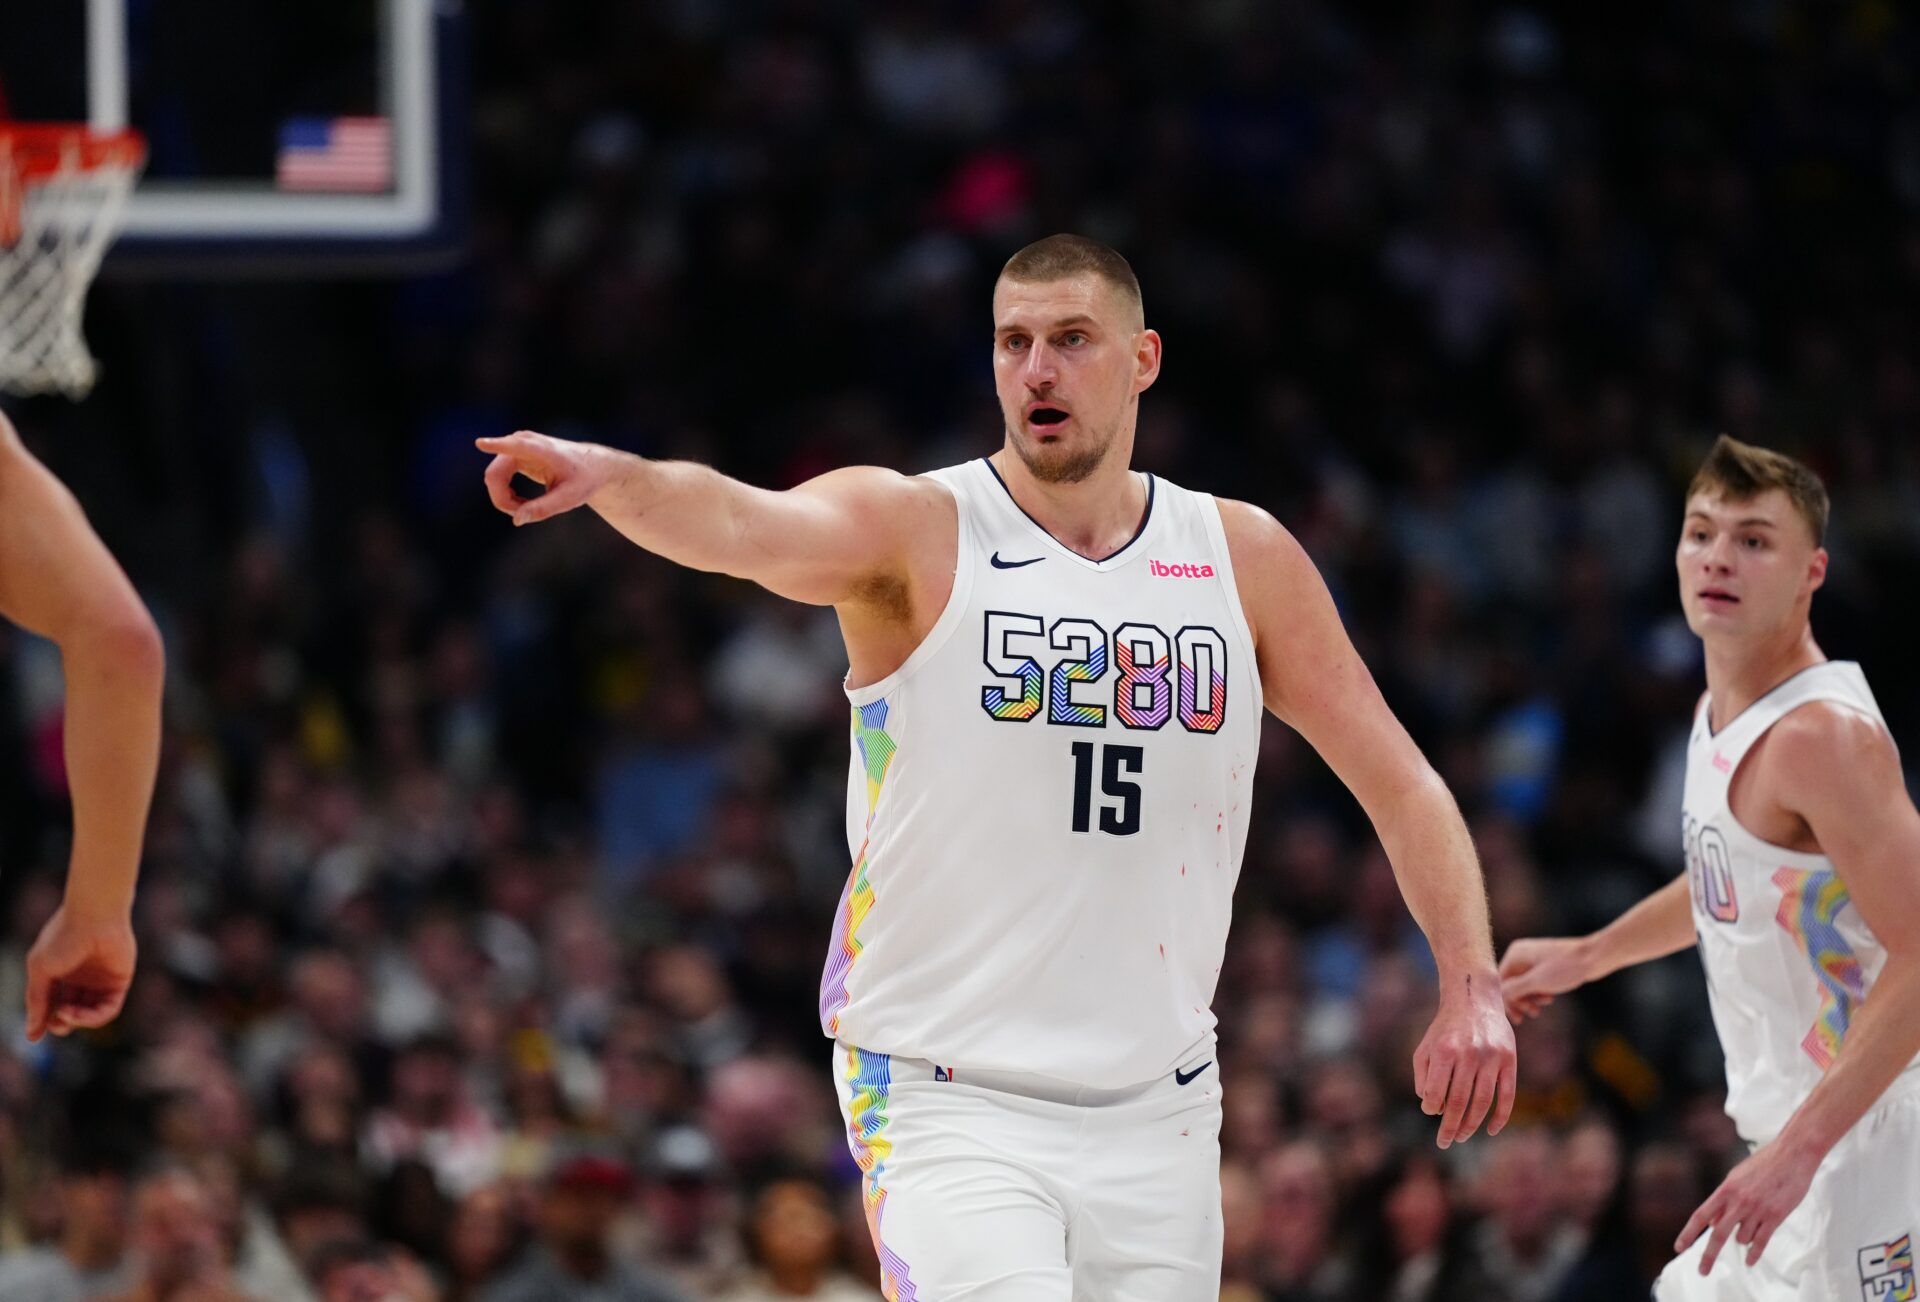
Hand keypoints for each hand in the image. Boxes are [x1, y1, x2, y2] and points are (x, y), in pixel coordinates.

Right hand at [24, 901, 136, 1040]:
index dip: (44, 1019)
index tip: (35, 1036)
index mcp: (61, 971)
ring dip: (76, 1021)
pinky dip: (94, 1018)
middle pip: (72, 1011)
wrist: (95, 916)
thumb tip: (32, 1033)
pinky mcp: (120, 982)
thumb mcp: (40, 969)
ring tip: (65, 1014)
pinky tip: (79, 1015)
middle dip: (61, 1023)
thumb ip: (37, 1000)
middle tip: (56, 1023)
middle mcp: (82, 977)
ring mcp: (101, 980)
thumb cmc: (64, 938)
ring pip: (90, 1013)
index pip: (52, 1003)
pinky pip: (109, 1009)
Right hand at [476, 431, 617, 525]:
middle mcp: (523, 443)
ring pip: (493, 477)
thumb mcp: (570, 498)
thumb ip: (544, 508)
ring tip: (527, 510)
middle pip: (495, 474)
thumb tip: (516, 520)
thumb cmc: (584, 479)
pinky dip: (506, 495)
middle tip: (522, 515)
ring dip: (504, 499)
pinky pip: (497, 478)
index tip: (481, 443)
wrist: (593, 466)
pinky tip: (522, 504)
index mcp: (541, 449)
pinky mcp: (513, 455)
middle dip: (503, 500)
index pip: (515, 446)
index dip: (496, 445)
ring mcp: (516, 448)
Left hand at [1412, 970, 1516, 1147]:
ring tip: (1461, 1137)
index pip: (1436, 1092)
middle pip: (1459, 1101)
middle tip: (1444, 1142)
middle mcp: (1469, 1054)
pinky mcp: (1509, 1060)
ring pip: (1482, 1102)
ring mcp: (1491, 1057)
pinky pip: (1507, 1095)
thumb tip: (1431, 1106)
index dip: (1432, 1107)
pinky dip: (1500, 1117)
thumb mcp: (1425, 1047)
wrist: (1473, 999)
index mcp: (1444, 1051)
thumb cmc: (1445, 1029)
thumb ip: (1423, 1076)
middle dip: (1450, 1127)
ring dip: (1471, 1125)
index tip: (1432, 1111)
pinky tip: (1490, 1130)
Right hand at [1498, 936, 1592, 1021]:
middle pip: (1511, 983)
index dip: (1506, 1000)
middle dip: (1520, 1001)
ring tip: (1540, 1010)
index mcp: (1515, 954)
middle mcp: (1521, 955)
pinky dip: (1539, 993)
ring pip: (1524, 984)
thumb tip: (1498, 997)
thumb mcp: (1537, 982)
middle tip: (1530, 1015)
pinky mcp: (1546, 965)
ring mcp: (1534, 959)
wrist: (1594, 957)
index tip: (1515, 1018)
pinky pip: (1535, 982)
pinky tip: (1548, 999)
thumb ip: (1514, 990)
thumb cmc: (1565, 967)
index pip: (1500, 981)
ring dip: (1530, 999)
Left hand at [1675, 1139, 1819, 1273]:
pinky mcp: (1776, 1216)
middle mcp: (1738, 1201)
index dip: (1688, 1233)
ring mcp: (1757, 1210)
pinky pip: (1761, 1241)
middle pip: (1718, 1234)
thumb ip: (1724, 1199)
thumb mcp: (1736, 1177)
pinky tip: (1750, 1262)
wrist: (1792, 1154)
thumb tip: (1713, 1221)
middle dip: (1708, 1255)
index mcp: (1725, 1190)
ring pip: (1742, 1238)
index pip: (1701, 1215)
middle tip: (1702, 1271)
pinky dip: (1754, 1253)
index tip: (1679, 1247)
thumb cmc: (1763, 1164)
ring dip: (1743, 1239)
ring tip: (1754, 1222)